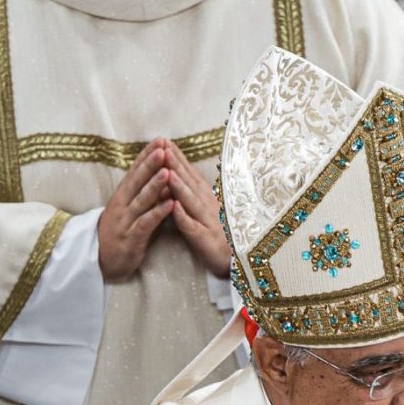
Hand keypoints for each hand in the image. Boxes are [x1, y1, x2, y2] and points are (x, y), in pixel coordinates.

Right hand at [97, 141, 174, 280]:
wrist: (101, 261)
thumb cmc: (120, 233)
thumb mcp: (130, 210)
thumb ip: (144, 195)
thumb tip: (162, 177)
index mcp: (122, 196)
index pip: (135, 171)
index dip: (146, 155)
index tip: (159, 140)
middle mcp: (122, 205)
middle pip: (137, 181)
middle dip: (150, 164)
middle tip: (163, 147)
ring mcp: (125, 221)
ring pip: (141, 200)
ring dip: (155, 185)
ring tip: (167, 172)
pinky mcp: (131, 238)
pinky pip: (146, 224)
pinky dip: (158, 213)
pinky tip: (170, 204)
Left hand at [165, 139, 232, 278]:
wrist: (241, 263)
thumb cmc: (223, 237)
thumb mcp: (208, 211)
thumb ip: (195, 195)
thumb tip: (177, 176)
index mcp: (208, 198)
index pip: (190, 174)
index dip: (178, 158)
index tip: (165, 141)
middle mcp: (209, 206)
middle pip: (190, 182)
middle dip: (176, 164)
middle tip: (162, 146)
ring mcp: (209, 222)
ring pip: (192, 202)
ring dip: (180, 187)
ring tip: (167, 172)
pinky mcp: (207, 242)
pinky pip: (194, 229)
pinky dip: (184, 218)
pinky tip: (174, 208)